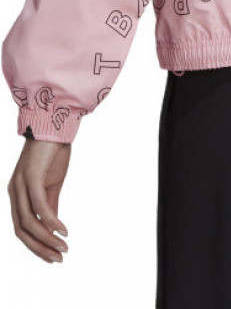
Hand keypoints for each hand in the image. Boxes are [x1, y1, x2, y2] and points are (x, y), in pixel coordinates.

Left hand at [7, 138, 70, 262]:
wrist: (56, 125)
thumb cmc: (53, 153)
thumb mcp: (52, 185)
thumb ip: (50, 206)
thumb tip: (53, 229)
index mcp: (17, 194)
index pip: (21, 228)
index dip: (36, 246)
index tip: (53, 256)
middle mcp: (14, 192)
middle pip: (21, 230)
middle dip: (40, 248)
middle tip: (59, 258)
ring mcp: (20, 185)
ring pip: (28, 222)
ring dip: (46, 239)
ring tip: (63, 248)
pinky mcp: (31, 177)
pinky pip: (39, 207)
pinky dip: (50, 222)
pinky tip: (63, 230)